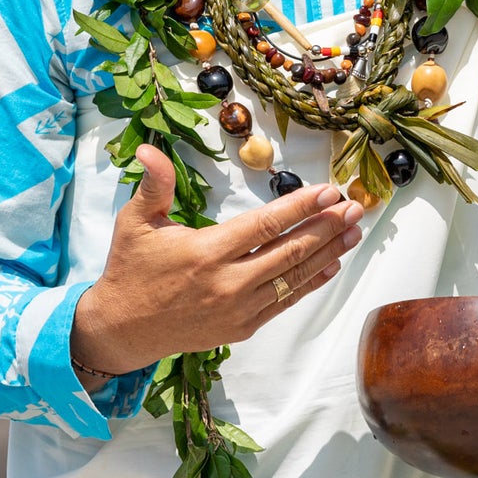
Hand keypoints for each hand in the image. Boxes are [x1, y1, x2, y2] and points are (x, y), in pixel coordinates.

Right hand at [70, 143, 364, 380]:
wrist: (122, 330)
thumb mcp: (135, 222)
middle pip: (289, 250)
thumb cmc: (131, 270)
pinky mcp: (242, 327)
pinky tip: (331, 264)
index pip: (265, 224)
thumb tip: (148, 148)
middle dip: (327, 226)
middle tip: (355, 206)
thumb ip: (154, 184)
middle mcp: (228, 282)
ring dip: (328, 252)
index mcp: (207, 252)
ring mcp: (239, 309)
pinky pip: (285, 302)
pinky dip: (310, 282)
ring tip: (354, 230)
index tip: (329, 192)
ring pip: (293, 277)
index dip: (301, 207)